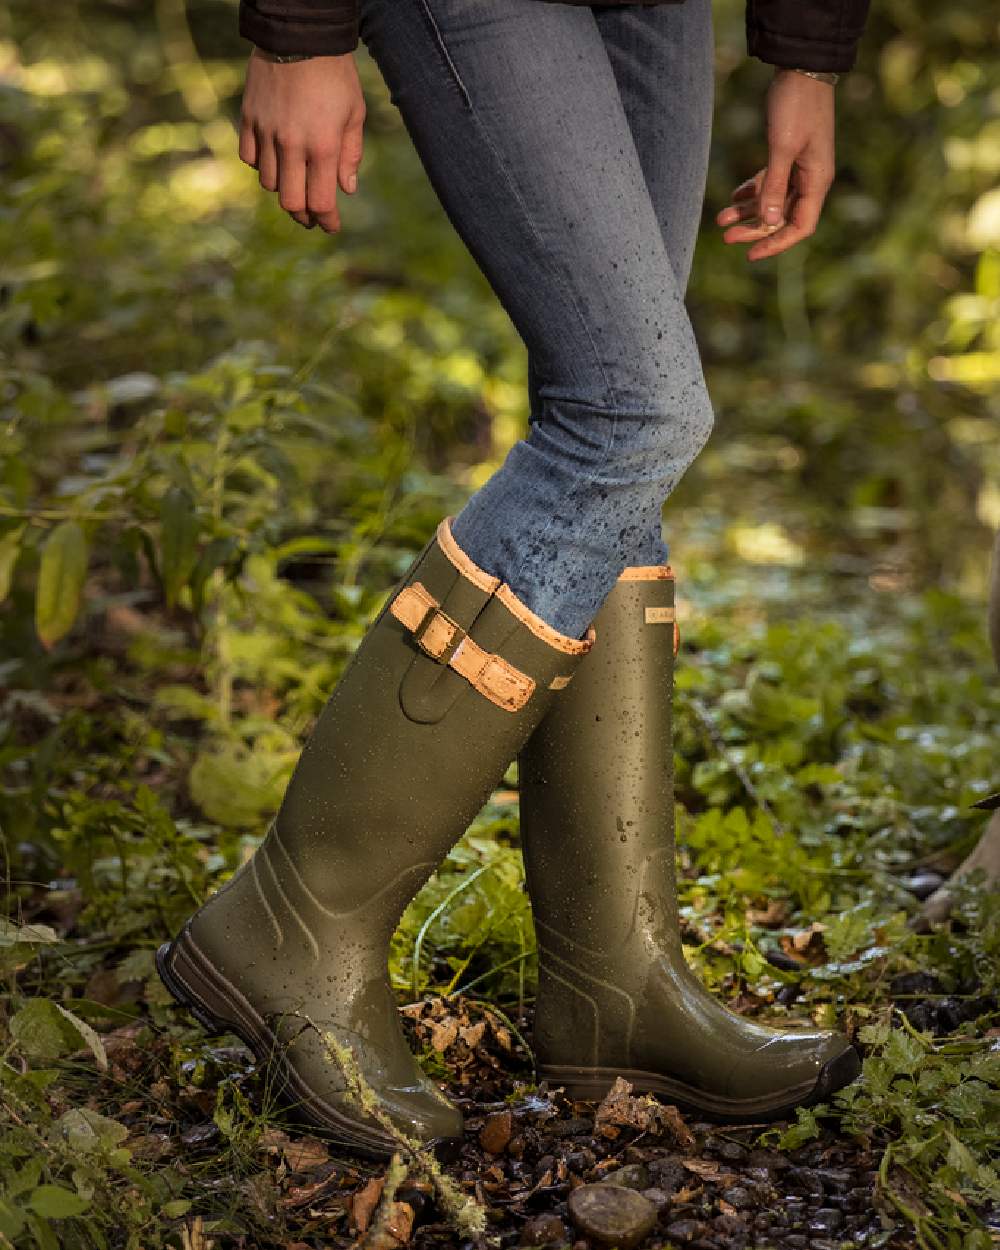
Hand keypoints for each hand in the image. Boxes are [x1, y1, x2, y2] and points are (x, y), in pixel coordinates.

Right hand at [239, 49, 365, 231]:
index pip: (321, 202)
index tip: (331, 226)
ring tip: (296, 184)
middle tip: (311, 216)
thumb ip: (350, 154)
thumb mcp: (354, 113)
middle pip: (290, 202)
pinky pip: (250, 158)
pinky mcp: (249, 119)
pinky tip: (275, 161)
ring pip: (269, 183)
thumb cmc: (335, 74)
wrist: (299, 35)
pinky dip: (262, 166)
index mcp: (322, 147)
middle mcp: (291, 144)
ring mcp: (266, 132)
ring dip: (284, 189)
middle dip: (303, 214)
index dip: (327, 221)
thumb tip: (347, 188)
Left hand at [715, 68, 834, 261]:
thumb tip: (770, 221)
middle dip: (754, 229)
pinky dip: (752, 191)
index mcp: (817, 181)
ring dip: (748, 211)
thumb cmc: (796, 106)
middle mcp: (811, 178)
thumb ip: (774, 185)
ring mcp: (799, 167)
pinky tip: (733, 198)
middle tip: (726, 237)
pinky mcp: (787, 154)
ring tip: (721, 219)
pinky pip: (769, 182)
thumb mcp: (782, 148)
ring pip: (773, 200)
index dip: (776, 243)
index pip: (800, 227)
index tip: (751, 255)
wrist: (801, 68)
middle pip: (782, 217)